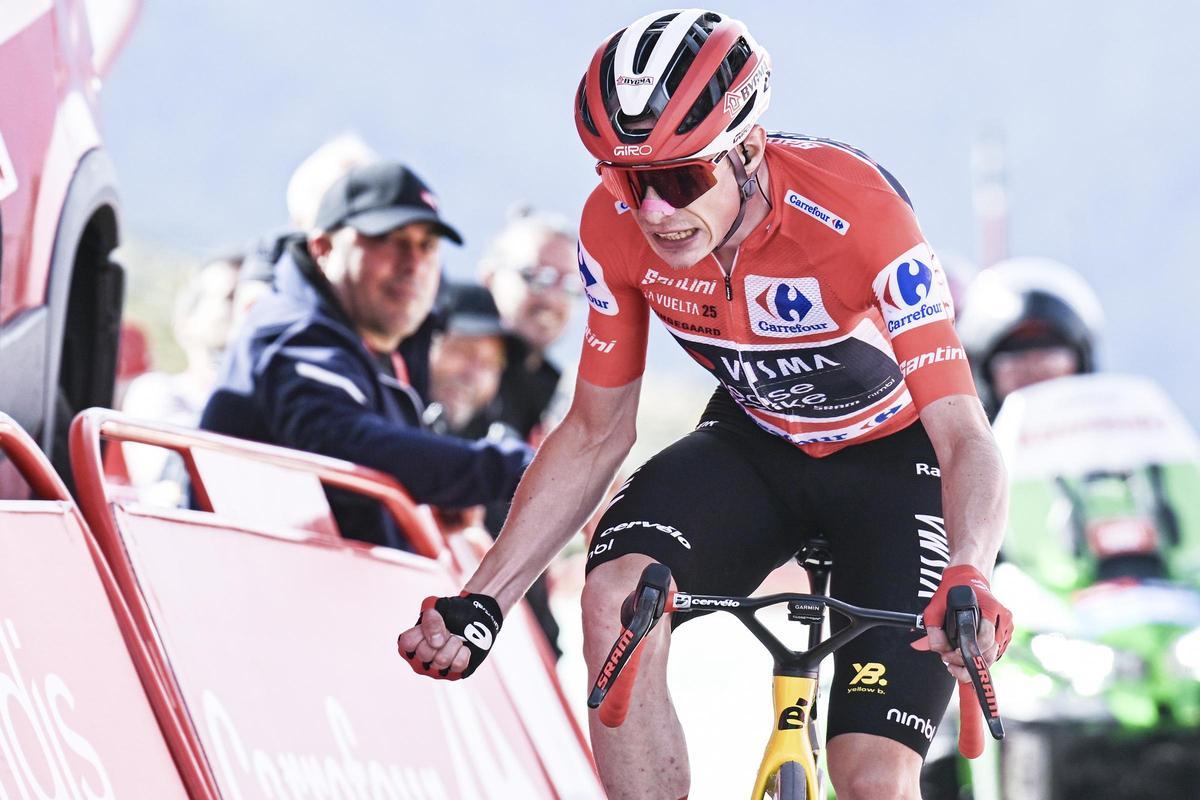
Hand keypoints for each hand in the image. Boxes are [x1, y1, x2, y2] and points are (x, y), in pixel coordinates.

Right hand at [397, 593, 502, 679]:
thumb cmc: (451, 614)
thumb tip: (435, 642)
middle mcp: (419, 660)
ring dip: (454, 643)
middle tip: (447, 632)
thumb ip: (431, 619)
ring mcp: (436, 670)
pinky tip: (463, 647)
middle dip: (441, 637)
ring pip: (442, 660)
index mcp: (410, 644)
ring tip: (456, 639)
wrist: (476, 618)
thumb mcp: (438, 608)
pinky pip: (458, 664)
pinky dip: (464, 652)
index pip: (408, 643)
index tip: (434, 624)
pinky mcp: (453, 674)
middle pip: (425, 653)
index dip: (424, 631)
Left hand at [912, 565, 1012, 682]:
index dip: (970, 651)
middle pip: (991, 651)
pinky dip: (981, 659)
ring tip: (953, 659)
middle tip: (949, 660)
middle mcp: (1002, 618)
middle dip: (968, 661)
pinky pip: (995, 653)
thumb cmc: (953, 591)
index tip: (953, 653)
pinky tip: (964, 657)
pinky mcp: (1006, 634)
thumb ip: (934, 628)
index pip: (986, 639)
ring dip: (974, 663)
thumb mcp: (936, 606)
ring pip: (993, 656)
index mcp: (990, 607)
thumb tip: (939, 649)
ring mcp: (1006, 627)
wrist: (968, 579)